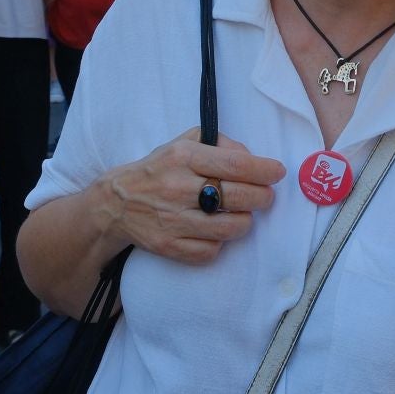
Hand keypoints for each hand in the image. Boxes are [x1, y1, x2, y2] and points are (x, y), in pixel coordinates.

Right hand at [100, 128, 284, 264]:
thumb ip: (219, 143)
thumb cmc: (160, 169)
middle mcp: (178, 187)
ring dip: (245, 221)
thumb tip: (250, 157)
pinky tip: (216, 230)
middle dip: (262, 197)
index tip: (277, 172)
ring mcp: (173, 220)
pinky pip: (212, 251)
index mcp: (183, 157)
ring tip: (242, 213)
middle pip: (239, 197)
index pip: (235, 164)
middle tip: (266, 196)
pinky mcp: (169, 246)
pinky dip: (221, 242)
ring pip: (231, 227)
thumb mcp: (183, 142)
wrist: (116, 202)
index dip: (263, 170)